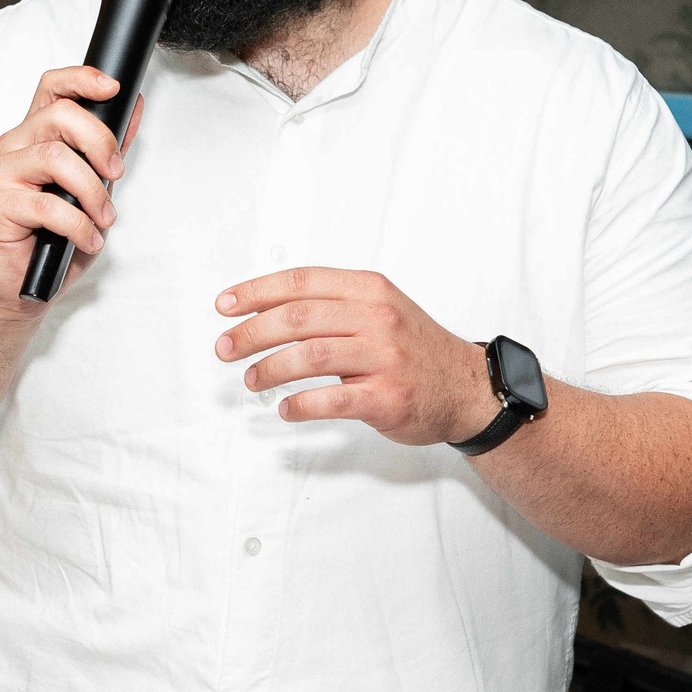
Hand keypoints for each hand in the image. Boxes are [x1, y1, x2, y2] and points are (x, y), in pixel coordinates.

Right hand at [0, 66, 142, 317]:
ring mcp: (0, 174)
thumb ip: (108, 151)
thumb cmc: (53, 239)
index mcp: (34, 136)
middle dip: (100, 142)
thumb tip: (133, 109)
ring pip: (55, 157)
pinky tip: (86, 240)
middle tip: (116, 175)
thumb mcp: (92, 190)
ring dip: (92, 191)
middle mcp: (13, 148)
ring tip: (103, 219)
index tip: (114, 88)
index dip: (82, 79)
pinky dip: (78, 226)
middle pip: (59, 116)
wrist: (19, 288)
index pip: (53, 88)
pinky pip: (47, 205)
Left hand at [213, 268, 500, 445]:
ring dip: (269, 369)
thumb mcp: (379, 309)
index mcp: (369, 290)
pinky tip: (285, 408)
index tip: (225, 305)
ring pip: (309, 356)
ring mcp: (385, 357)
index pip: (302, 282)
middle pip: (298, 318)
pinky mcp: (387, 396)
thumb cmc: (413, 350)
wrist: (466, 388)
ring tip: (251, 380)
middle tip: (225, 348)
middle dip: (252, 332)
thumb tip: (263, 311)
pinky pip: (331, 400)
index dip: (257, 291)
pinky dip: (299, 405)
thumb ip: (332, 305)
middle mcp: (378, 317)